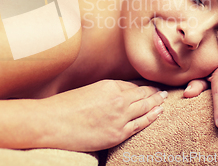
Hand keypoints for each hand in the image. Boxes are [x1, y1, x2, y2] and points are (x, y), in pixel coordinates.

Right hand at [40, 80, 166, 150]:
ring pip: (145, 107)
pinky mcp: (118, 133)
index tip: (150, 85)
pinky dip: (152, 117)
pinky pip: (141, 124)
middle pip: (143, 94)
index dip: (144, 85)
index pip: (132, 85)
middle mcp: (118, 99)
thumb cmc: (64, 106)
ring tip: (164, 99)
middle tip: (163, 90)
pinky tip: (159, 112)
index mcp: (109, 85)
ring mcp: (120, 117)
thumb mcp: (88, 91)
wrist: (53, 122)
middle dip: (155, 92)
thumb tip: (115, 95)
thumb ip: (105, 92)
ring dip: (157, 102)